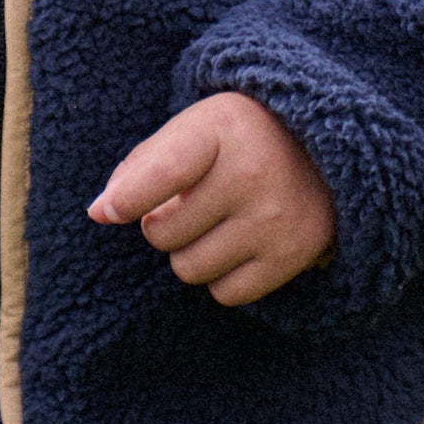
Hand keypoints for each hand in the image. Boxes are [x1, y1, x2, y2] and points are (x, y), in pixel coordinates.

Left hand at [88, 92, 335, 307]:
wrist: (324, 151)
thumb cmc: (240, 140)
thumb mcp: (194, 129)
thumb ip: (142, 165)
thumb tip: (99, 212)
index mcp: (222, 129)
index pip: (161, 173)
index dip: (126, 199)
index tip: (106, 212)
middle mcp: (253, 174)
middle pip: (162, 234)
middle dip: (164, 224)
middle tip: (192, 203)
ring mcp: (275, 219)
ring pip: (188, 269)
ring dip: (190, 252)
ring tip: (216, 223)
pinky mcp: (291, 257)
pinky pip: (224, 294)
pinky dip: (222, 276)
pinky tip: (239, 244)